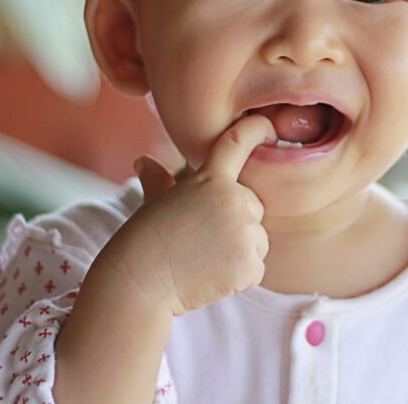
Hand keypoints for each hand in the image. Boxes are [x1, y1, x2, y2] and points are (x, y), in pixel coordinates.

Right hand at [103, 115, 275, 316]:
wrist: (139, 282)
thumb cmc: (142, 241)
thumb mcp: (153, 203)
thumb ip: (158, 181)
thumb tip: (143, 162)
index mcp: (209, 179)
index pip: (236, 145)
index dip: (255, 130)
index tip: (268, 126)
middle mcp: (231, 199)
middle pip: (253, 205)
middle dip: (237, 221)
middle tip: (202, 239)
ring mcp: (243, 231)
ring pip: (258, 240)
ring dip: (238, 251)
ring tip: (203, 259)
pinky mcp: (249, 262)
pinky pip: (256, 267)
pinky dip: (239, 276)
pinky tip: (211, 276)